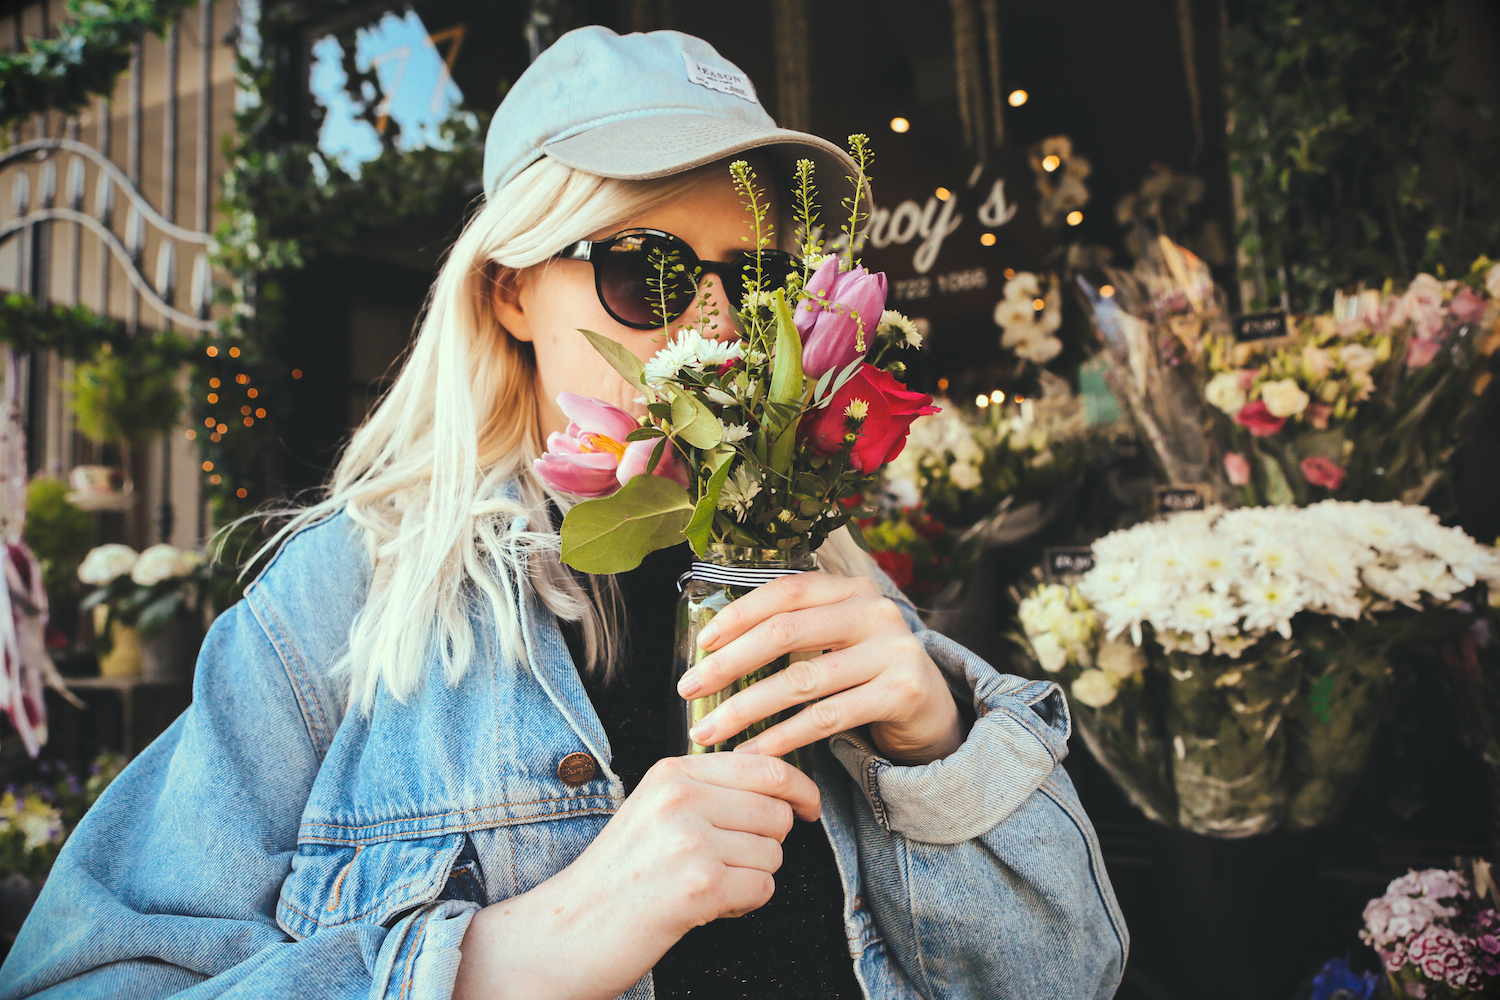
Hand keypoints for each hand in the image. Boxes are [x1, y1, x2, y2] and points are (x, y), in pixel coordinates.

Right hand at [453, 753, 819, 999]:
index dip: (798, 788)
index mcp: (672, 772)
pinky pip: (763, 889)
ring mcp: (691, 840)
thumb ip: (710, 789)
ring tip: (704, 886)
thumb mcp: (656, 809)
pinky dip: (743, 905)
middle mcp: (681, 797)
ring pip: (773, 854)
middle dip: (765, 845)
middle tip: (725, 864)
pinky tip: (705, 907)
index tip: (809, 807)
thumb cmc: (619, 874)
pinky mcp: (701, 884)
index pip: (762, 765)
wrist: (571, 929)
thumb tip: (782, 785)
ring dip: (750, 878)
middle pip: (776, 813)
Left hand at [675, 572, 965, 764]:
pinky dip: (783, 738)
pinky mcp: (902, 693)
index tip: (701, 643)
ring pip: (802, 681)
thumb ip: (792, 631)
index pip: (785, 592)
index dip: (739, 614)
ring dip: (746, 709)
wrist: (932, 710)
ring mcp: (893, 650)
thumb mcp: (835, 639)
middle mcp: (875, 611)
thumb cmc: (866, 672)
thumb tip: (714, 644)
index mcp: (851, 589)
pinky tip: (753, 752)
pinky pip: (828, 718)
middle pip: (786, 632)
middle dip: (729, 663)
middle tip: (688, 689)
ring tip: (709, 731)